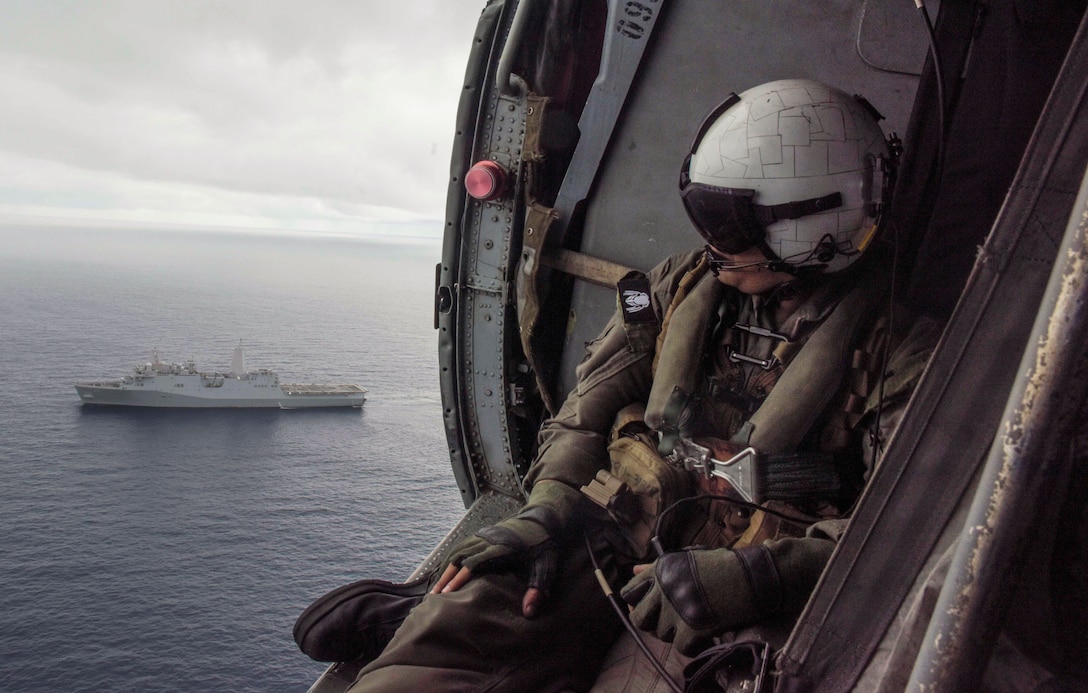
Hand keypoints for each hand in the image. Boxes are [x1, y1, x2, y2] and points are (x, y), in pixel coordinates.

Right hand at [433, 481, 583, 617]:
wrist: (542, 519)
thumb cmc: (544, 547)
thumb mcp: (546, 568)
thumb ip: (538, 589)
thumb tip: (529, 613)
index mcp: (501, 548)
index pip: (474, 563)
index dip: (459, 578)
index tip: (448, 594)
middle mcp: (488, 540)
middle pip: (459, 558)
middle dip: (446, 578)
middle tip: (434, 597)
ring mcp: (484, 535)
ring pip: (457, 551)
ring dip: (445, 569)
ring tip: (436, 589)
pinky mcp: (482, 534)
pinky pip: (460, 546)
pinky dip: (450, 559)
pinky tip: (445, 572)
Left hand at [620, 539, 834, 654]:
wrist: (754, 577)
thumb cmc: (723, 567)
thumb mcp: (686, 559)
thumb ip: (657, 568)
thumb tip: (633, 572)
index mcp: (661, 569)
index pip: (629, 592)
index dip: (636, 603)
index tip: (650, 608)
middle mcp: (664, 587)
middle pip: (638, 619)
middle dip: (653, 624)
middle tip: (672, 622)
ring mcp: (676, 609)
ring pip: (663, 635)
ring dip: (678, 633)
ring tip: (697, 619)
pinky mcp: (691, 628)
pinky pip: (682, 648)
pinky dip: (695, 644)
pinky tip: (708, 630)